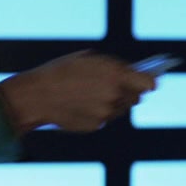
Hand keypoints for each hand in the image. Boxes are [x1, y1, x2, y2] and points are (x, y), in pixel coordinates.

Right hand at [0, 52, 156, 132]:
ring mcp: (106, 113)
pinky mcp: (95, 126)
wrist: (36, 96)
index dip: (148, 82)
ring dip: (113, 102)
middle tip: (116, 87)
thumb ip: (114, 68)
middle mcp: (114, 96)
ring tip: (93, 94)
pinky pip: (105, 118)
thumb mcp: (89, 59)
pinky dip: (98, 112)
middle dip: (128, 92)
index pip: (149, 84)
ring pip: (120, 108)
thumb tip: (131, 75)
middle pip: (136, 97)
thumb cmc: (60, 71)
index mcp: (115, 75)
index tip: (148, 81)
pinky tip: (81, 105)